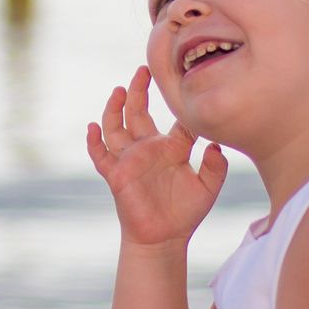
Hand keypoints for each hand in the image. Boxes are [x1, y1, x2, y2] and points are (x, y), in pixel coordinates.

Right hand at [87, 67, 227, 248]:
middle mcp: (148, 148)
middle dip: (139, 90)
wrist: (163, 239)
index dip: (184, 109)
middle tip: (144, 69)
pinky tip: (92, 127)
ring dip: (114, 108)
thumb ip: (216, 166)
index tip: (190, 93)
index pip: (177, 121)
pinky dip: (93, 141)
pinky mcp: (116, 175)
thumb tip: (215, 144)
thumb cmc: (185, 213)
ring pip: (116, 127)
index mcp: (172, 148)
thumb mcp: (208, 188)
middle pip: (138, 112)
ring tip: (118, 90)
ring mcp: (130, 160)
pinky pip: (100, 155)